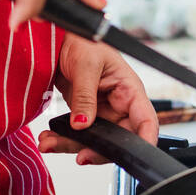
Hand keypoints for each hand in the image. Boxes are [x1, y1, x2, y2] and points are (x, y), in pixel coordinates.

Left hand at [37, 33, 158, 164]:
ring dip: (72, 145)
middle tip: (79, 156)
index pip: (146, 121)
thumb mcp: (85, 65)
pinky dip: (62, 138)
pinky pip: (77, 134)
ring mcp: (101, 111)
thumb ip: (85, 96)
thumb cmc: (82, 40)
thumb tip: (83, 125)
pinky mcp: (83, 114)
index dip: (145, 142)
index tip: (132, 157)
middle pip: (119, 139)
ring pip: (94, 140)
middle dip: (98, 150)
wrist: (59, 37)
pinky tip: (48, 139)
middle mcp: (119, 104)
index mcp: (130, 90)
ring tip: (49, 144)